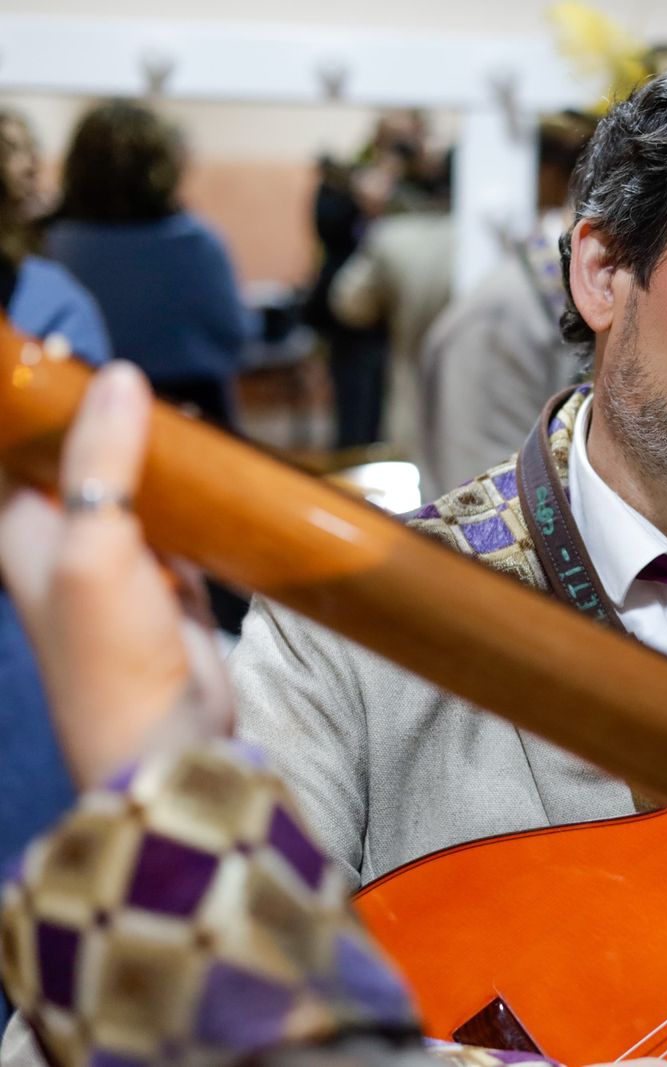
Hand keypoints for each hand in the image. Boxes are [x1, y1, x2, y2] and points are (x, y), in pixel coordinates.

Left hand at [0, 363, 232, 787]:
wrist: (167, 740)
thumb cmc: (109, 651)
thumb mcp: (96, 545)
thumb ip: (106, 459)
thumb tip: (121, 374)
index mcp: (22, 532)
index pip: (20, 450)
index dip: (42, 405)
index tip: (68, 354)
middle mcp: (65, 543)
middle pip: (80, 463)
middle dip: (107, 421)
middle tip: (139, 376)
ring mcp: (122, 565)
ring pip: (135, 489)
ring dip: (156, 456)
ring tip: (183, 414)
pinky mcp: (173, 585)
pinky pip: (181, 523)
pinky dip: (197, 497)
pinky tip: (217, 471)